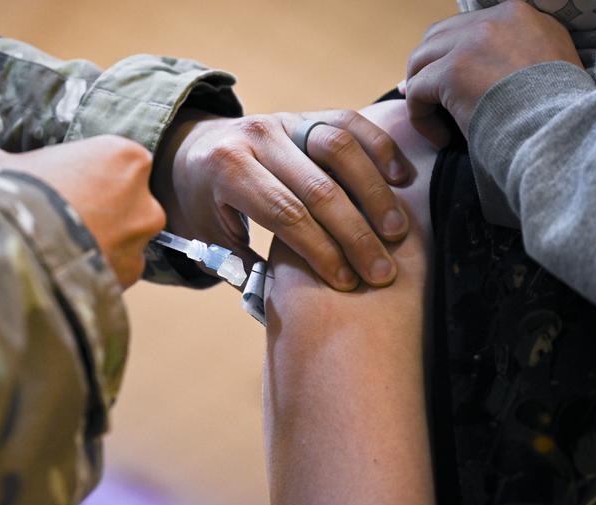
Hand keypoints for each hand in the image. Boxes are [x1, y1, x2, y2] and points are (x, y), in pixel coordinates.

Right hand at [0, 135, 164, 287]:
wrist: (11, 248)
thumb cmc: (10, 193)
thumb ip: (11, 161)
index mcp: (124, 157)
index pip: (116, 163)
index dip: (88, 175)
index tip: (65, 187)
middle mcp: (144, 199)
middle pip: (127, 203)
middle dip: (102, 212)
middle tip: (63, 220)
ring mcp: (139, 242)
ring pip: (124, 240)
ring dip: (100, 244)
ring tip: (61, 250)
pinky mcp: (129, 277)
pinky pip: (115, 272)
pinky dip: (95, 273)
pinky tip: (65, 272)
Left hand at [153, 108, 413, 290]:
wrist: (194, 148)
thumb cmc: (206, 202)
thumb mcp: (209, 237)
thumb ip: (243, 267)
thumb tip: (289, 301)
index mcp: (227, 170)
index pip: (284, 212)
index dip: (319, 249)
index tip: (346, 282)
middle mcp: (257, 138)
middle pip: (318, 187)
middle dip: (354, 234)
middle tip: (382, 271)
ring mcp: (284, 120)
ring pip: (339, 148)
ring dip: (374, 193)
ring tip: (396, 231)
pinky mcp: (307, 113)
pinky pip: (350, 122)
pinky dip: (380, 149)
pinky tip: (402, 180)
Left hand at [406, 0, 582, 146]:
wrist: (557, 131)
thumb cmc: (552, 112)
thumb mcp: (543, 65)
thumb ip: (508, 55)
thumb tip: (459, 68)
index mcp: (517, 15)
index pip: (466, 28)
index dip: (448, 57)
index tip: (444, 87)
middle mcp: (493, 20)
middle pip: (436, 38)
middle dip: (425, 69)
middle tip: (429, 102)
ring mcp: (470, 43)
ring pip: (419, 62)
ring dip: (420, 93)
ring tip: (437, 123)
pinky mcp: (452, 72)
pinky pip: (416, 92)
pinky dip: (420, 119)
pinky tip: (441, 138)